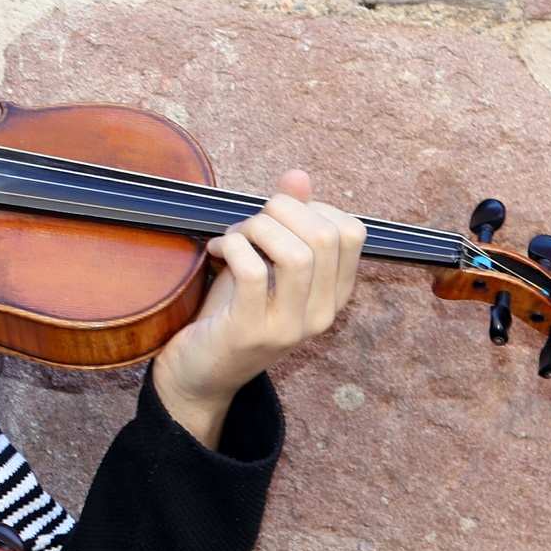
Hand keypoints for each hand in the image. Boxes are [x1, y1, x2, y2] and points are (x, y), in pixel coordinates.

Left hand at [150, 169, 366, 447]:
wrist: (199, 375)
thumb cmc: (232, 313)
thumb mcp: (266, 265)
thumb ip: (287, 222)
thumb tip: (297, 176)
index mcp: (334, 295)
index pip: (352, 232)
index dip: (312, 207)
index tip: (277, 216)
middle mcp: (321, 314)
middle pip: (326, 236)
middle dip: (282, 211)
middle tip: (250, 222)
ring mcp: (288, 327)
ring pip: (297, 254)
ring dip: (257, 229)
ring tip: (234, 237)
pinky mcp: (250, 331)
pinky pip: (252, 271)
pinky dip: (232, 247)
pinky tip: (217, 251)